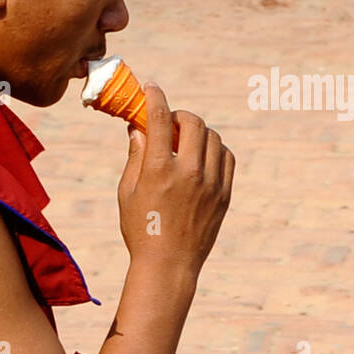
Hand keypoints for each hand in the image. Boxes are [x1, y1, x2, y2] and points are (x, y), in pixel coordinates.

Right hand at [117, 83, 234, 278]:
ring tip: (183, 142)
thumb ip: (135, 157)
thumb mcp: (127, 192)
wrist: (168, 265)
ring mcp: (211, 183)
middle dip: (178, 115)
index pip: (158, 118)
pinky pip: (226, 157)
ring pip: (212, 137)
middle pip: (192, 122)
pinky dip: (213, 149)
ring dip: (197, 132)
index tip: (151, 88)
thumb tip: (138, 129)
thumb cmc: (140, 229)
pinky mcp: (224, 194)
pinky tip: (200, 158)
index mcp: (158, 170)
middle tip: (168, 123)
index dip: (155, 97)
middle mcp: (188, 172)